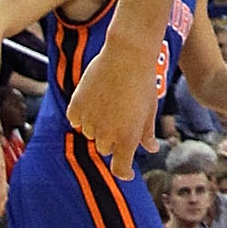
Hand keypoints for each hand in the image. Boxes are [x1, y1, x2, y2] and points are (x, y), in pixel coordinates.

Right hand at [69, 43, 159, 172]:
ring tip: (110, 102)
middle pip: (106, 148)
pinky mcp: (76, 107)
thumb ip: (146, 133)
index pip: (120, 169)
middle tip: (122, 117)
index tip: (127, 171)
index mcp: (127, 139)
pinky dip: (82, 115)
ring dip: (97, 126)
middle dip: (113, 139)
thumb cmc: (143, 82)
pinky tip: (93, 100)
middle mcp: (106, 134)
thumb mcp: (149, 110)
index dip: (124, 172)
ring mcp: (89, 121)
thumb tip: (151, 148)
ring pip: (89, 133)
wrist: (127, 55)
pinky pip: (76, 119)